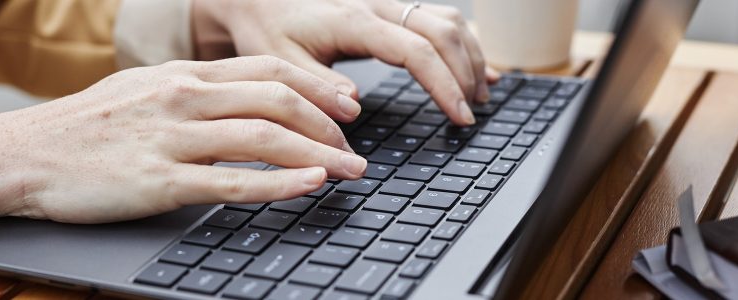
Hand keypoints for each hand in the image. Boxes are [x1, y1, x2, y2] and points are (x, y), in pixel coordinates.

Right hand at [0, 56, 366, 247]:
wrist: (21, 154)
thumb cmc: (83, 128)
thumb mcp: (142, 92)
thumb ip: (191, 93)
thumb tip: (240, 102)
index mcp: (182, 74)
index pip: (268, 70)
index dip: (317, 86)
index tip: (349, 104)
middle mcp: (183, 97)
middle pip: (277, 100)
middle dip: (329, 122)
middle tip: (357, 145)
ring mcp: (171, 138)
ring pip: (264, 138)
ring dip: (318, 153)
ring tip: (350, 170)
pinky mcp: (158, 180)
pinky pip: (232, 180)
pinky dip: (279, 183)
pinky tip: (309, 185)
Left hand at [191, 0, 497, 124]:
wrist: (259, 0)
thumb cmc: (268, 30)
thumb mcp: (281, 63)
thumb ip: (317, 86)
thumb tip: (353, 105)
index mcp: (355, 21)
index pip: (416, 51)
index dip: (444, 85)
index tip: (459, 116)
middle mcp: (378, 6)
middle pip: (442, 33)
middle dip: (464, 75)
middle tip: (470, 115)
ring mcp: (387, 4)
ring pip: (447, 21)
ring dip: (470, 57)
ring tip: (479, 96)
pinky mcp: (389, 9)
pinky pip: (437, 19)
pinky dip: (463, 43)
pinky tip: (475, 68)